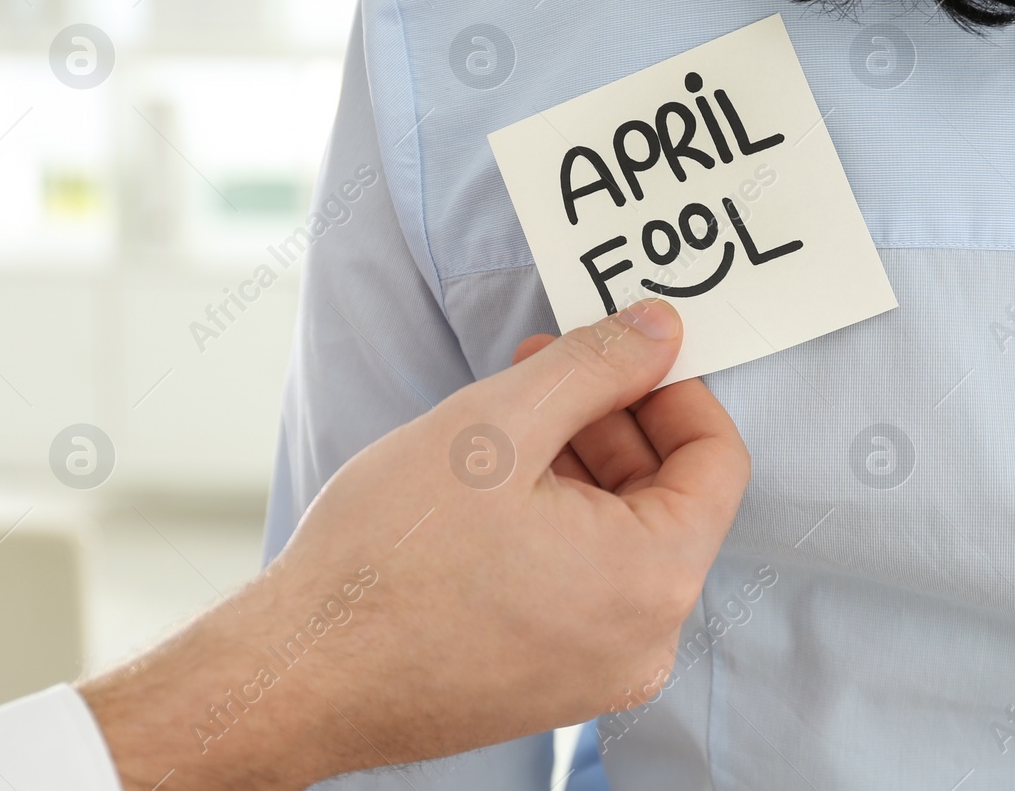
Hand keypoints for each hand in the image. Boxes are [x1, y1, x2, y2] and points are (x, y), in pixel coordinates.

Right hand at [80, 299, 749, 790]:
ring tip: (502, 425)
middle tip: (547, 370)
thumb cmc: (388, 556)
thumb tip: (663, 329)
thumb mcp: (499, 424)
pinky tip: (490, 489)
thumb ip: (598, 366)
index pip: (718, 459)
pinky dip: (558, 526)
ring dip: (579, 467)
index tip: (621, 354)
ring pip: (623, 539)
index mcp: (653, 579)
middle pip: (670, 498)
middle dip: (614, 421)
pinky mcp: (553, 685)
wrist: (296, 673)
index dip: (673, 389)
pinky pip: (586, 584)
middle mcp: (646, 641)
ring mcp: (599, 672)